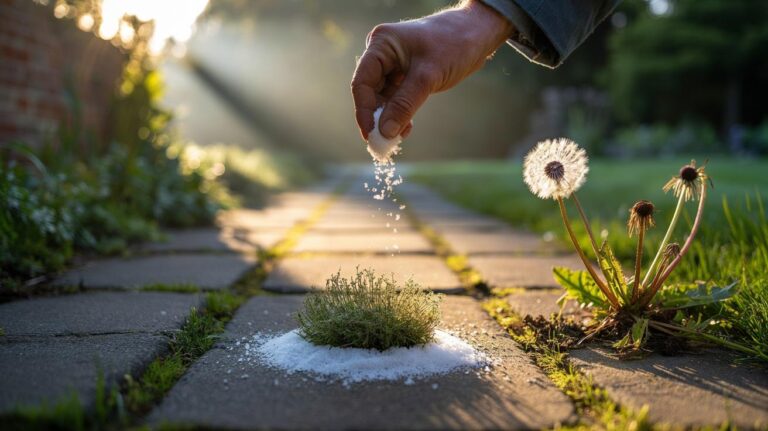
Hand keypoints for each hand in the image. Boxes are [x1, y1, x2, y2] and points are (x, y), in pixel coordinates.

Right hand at [351, 0, 511, 140]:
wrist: (477, 35)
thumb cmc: (454, 45)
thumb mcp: (428, 76)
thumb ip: (404, 104)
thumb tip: (385, 132)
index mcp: (381, 44)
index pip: (362, 83)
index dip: (364, 111)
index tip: (370, 135)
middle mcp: (382, 53)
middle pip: (370, 92)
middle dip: (376, 118)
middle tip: (383, 143)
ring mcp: (392, 64)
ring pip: (382, 98)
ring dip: (388, 119)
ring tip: (397, 138)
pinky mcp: (404, 75)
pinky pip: (395, 99)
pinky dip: (399, 114)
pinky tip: (406, 129)